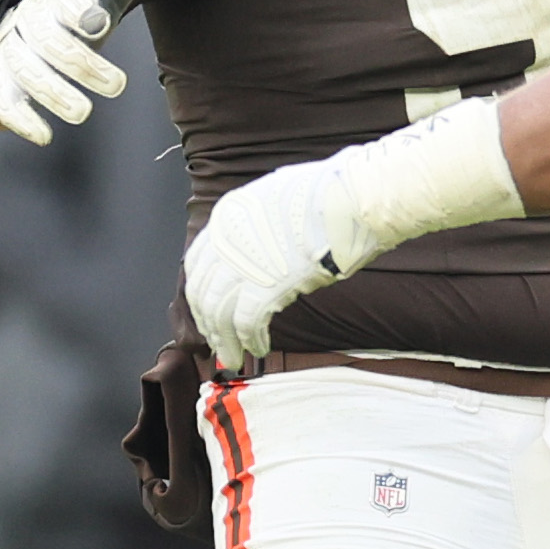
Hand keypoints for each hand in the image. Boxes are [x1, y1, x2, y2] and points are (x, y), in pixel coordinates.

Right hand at [0, 0, 162, 145]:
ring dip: (53, 94)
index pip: (61, 4)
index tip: (99, 25)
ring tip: (83, 113)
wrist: (25, 25)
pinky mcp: (4, 85)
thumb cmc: (78, 10)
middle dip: (81, 64)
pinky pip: (5, 102)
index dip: (78, 13)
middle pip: (49, 43)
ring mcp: (11, 55)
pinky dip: (21, 120)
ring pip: (27, 74)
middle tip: (118, 86)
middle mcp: (26, 24)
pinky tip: (44, 137)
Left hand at [184, 157, 377, 369]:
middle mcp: (226, 240)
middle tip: (217, 340)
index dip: (202, 291)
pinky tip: (258, 348)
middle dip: (208, 322)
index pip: (198, 263)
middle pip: (203, 293)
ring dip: (224, 340)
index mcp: (228, 215)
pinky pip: (246, 324)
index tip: (208, 307)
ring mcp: (243, 265)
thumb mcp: (279, 194)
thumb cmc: (330, 192)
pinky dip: (249, 340)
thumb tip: (264, 238)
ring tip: (233, 355)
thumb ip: (261, 219)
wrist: (352, 199)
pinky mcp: (265, 288)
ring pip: (218, 314)